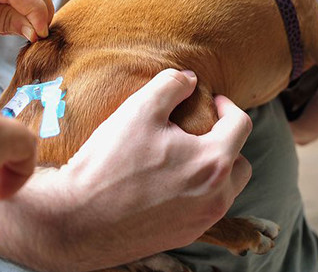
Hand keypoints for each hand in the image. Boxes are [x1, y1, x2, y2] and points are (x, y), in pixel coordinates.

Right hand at [52, 69, 252, 266]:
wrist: (76, 219)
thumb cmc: (109, 163)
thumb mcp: (139, 109)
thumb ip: (171, 86)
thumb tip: (190, 79)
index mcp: (213, 163)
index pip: (241, 125)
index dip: (227, 106)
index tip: (210, 101)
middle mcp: (216, 197)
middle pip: (240, 163)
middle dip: (226, 142)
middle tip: (200, 130)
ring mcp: (201, 222)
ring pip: (224, 190)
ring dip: (213, 170)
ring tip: (183, 156)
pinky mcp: (183, 237)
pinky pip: (203, 209)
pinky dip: (195, 192)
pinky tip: (166, 182)